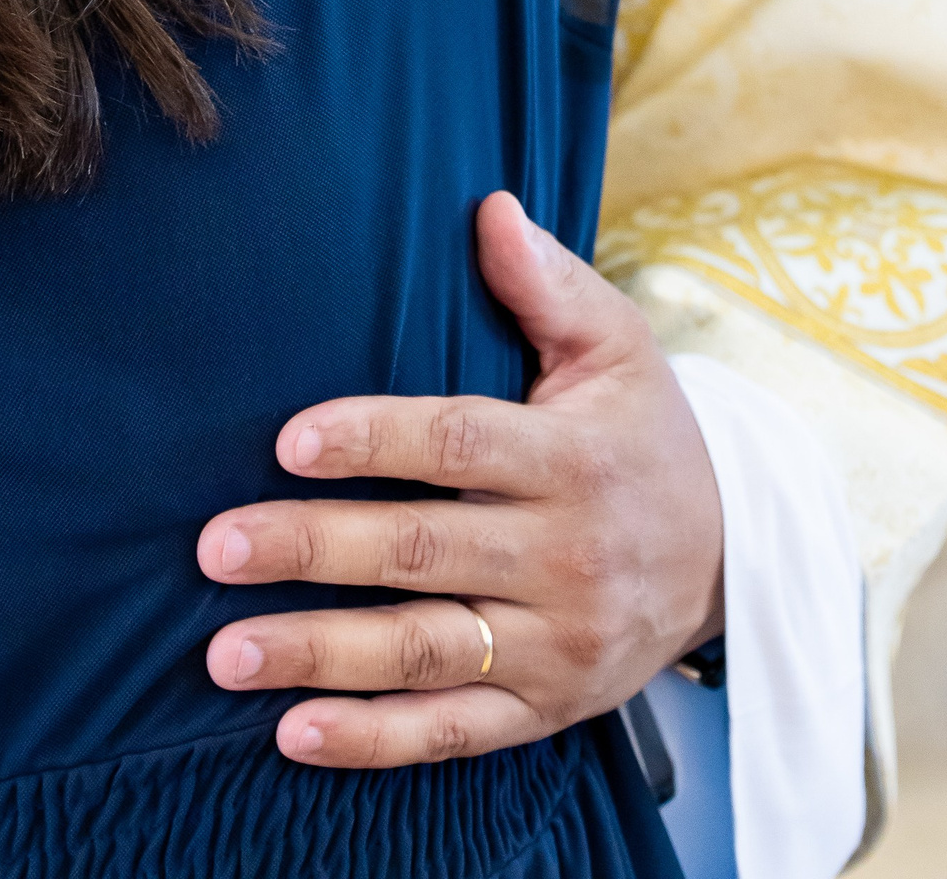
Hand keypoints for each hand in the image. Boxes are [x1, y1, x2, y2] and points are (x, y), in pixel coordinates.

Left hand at [198, 191, 722, 767]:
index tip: (288, 439)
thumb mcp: (616, 344)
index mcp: (572, 457)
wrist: (731, 557)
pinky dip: (373, 740)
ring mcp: (554, 644)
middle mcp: (563, 556)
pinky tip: (294, 730)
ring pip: (424, 651)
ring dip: (319, 653)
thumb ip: (546, 281)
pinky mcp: (544, 709)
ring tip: (224, 650)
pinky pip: (451, 732)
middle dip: (311, 549)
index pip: (460, 444)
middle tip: (216, 545)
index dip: (374, 439)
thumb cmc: (641, 431)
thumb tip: (488, 207)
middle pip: (422, 552)